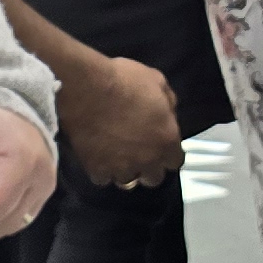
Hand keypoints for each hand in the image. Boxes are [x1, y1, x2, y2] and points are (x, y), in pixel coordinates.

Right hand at [59, 51, 182, 187]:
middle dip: (148, 166)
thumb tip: (168, 115)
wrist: (86, 88)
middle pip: (153, 178)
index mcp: (167, 139)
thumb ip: (168, 104)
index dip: (167, 152)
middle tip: (137, 151)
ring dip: (124, 169)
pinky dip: (101, 169)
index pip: (176, 161)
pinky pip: (103, 178)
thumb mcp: (157, 81)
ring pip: (127, 181)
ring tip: (115, 154)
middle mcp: (148, 160)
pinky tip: (97, 155)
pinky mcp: (97, 170)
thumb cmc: (124, 80)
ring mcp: (122, 168)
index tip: (158, 144)